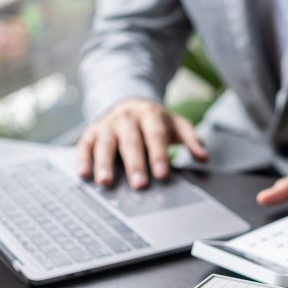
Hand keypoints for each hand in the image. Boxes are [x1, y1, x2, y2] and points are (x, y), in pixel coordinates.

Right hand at [77, 99, 206, 188]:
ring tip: (105, 182)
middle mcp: (127, 118)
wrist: (128, 101)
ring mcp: (107, 125)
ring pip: (105, 143)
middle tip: (139, 185)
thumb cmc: (155, 121)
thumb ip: (191, 139)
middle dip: (135, 164)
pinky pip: (85, 145)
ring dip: (104, 163)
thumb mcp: (176, 124)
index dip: (159, 155)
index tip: (162, 174)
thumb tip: (204, 156)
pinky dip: (83, 159)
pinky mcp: (91, 132)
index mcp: (150, 115)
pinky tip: (83, 174)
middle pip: (131, 141)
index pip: (156, 135)